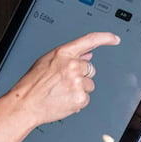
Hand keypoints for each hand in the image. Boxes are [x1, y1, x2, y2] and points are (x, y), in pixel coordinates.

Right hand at [4, 32, 120, 126]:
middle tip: (63, 82)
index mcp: (63, 53)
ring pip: (89, 85)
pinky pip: (86, 98)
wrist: (26, 103)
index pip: (89, 41)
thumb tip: (87, 55)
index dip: (105, 38)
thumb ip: (69, 56)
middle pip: (90, 69)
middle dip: (81, 75)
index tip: (114, 39)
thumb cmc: (33, 83)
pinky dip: (77, 101)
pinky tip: (63, 100)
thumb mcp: (47, 61)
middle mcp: (72, 65)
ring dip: (79, 89)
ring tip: (61, 92)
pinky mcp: (80, 98)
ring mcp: (77, 82)